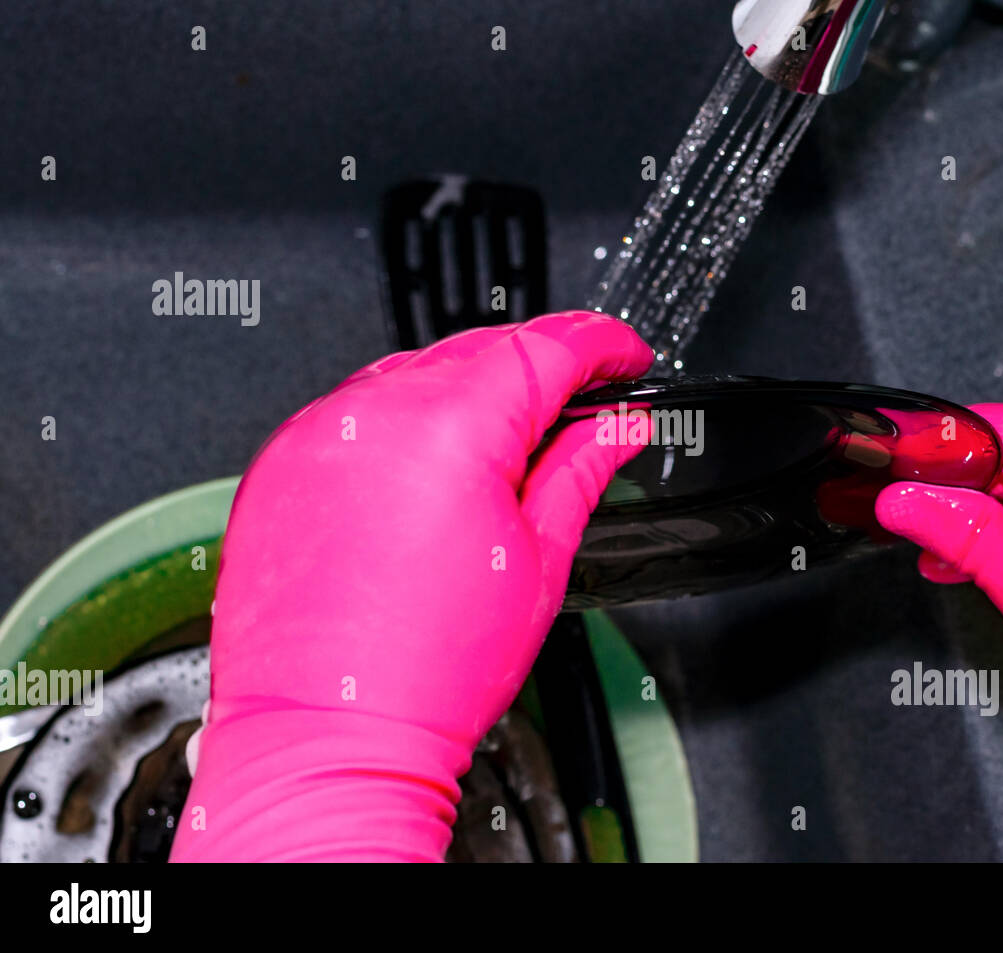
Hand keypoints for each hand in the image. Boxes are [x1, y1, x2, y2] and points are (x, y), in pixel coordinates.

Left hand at [171, 312, 652, 860]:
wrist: (325, 738)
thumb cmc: (425, 671)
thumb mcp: (539, 563)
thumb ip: (582, 472)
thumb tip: (617, 429)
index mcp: (451, 428)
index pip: (547, 345)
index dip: (602, 345)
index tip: (624, 358)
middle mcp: (375, 413)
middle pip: (482, 349)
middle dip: (541, 369)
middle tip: (580, 412)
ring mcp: (320, 434)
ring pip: (417, 374)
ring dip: (472, 394)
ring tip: (503, 460)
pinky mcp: (282, 462)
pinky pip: (361, 412)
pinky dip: (408, 424)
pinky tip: (433, 478)